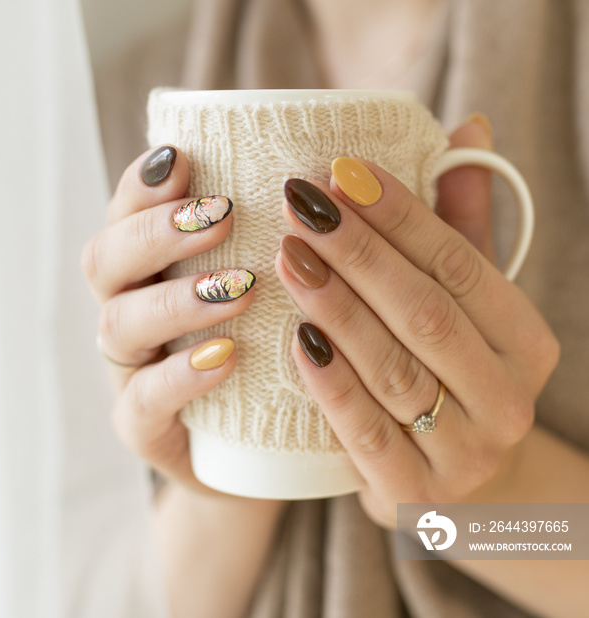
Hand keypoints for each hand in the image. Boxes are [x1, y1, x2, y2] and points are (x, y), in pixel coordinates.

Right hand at [81, 145, 255, 496]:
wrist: (265, 451)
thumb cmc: (271, 351)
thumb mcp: (272, 290)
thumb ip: (273, 237)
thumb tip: (320, 178)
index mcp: (149, 270)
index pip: (126, 214)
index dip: (144, 184)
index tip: (184, 158)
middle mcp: (129, 313)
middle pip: (105, 261)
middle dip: (155, 232)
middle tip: (221, 217)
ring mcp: (130, 372)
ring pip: (119, 325)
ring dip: (176, 299)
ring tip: (240, 289)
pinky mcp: (144, 430)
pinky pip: (141, 403)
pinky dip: (179, 377)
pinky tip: (225, 358)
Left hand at [275, 121, 559, 526]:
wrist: (462, 483)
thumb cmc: (455, 374)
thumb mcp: (470, 307)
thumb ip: (465, 226)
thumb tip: (469, 128)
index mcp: (528, 343)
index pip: (463, 265)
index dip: (402, 215)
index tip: (343, 170)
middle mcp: (507, 399)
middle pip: (425, 313)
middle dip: (360, 253)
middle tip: (300, 204)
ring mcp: (464, 454)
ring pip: (393, 368)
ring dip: (337, 307)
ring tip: (287, 256)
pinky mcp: (414, 493)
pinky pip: (364, 432)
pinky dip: (330, 382)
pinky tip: (295, 336)